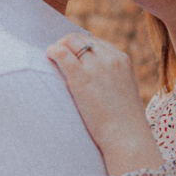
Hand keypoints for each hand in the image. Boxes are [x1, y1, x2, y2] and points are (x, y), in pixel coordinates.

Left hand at [47, 33, 163, 175]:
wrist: (127, 136)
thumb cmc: (123, 122)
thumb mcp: (123, 91)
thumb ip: (111, 78)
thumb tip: (91, 76)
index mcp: (122, 60)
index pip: (95, 42)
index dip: (79, 47)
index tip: (70, 56)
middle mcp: (110, 58)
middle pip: (81, 39)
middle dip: (67, 44)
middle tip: (57, 57)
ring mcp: (96, 66)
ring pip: (71, 42)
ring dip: (58, 47)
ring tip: (51, 58)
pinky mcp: (82, 77)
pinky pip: (62, 53)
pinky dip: (53, 52)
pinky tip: (48, 58)